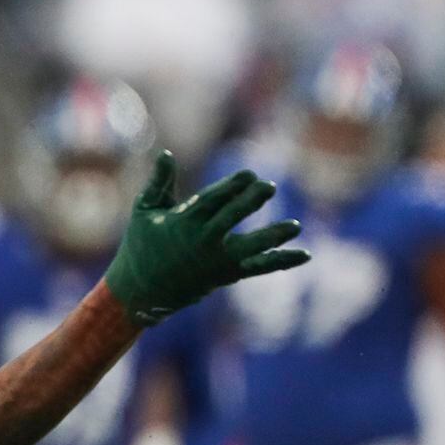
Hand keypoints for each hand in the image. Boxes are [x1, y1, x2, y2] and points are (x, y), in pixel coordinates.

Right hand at [103, 153, 307, 325]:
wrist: (140, 292)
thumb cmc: (141, 245)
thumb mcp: (144, 211)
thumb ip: (159, 182)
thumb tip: (167, 153)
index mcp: (182, 222)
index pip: (212, 200)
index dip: (232, 186)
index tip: (249, 175)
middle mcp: (201, 241)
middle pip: (232, 217)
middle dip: (251, 201)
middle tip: (268, 187)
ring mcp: (216, 260)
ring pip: (250, 246)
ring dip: (273, 236)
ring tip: (294, 226)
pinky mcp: (226, 275)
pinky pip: (258, 267)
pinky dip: (282, 261)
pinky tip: (305, 254)